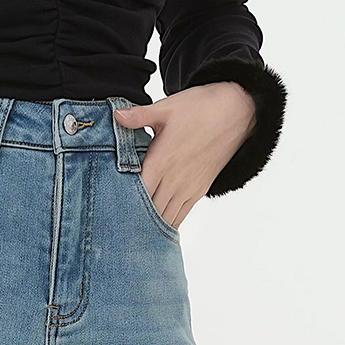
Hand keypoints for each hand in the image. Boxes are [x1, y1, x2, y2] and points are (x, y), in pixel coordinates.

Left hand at [114, 81, 255, 230]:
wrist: (236, 112)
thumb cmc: (199, 108)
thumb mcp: (166, 108)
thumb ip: (139, 116)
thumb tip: (116, 114)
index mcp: (160, 161)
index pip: (135, 192)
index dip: (121, 204)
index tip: (108, 211)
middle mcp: (173, 180)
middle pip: (147, 211)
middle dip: (132, 220)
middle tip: (115, 231)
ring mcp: (187, 189)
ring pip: (164, 219)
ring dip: (149, 227)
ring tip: (132, 236)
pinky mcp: (198, 191)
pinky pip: (180, 217)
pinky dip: (167, 225)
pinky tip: (155, 232)